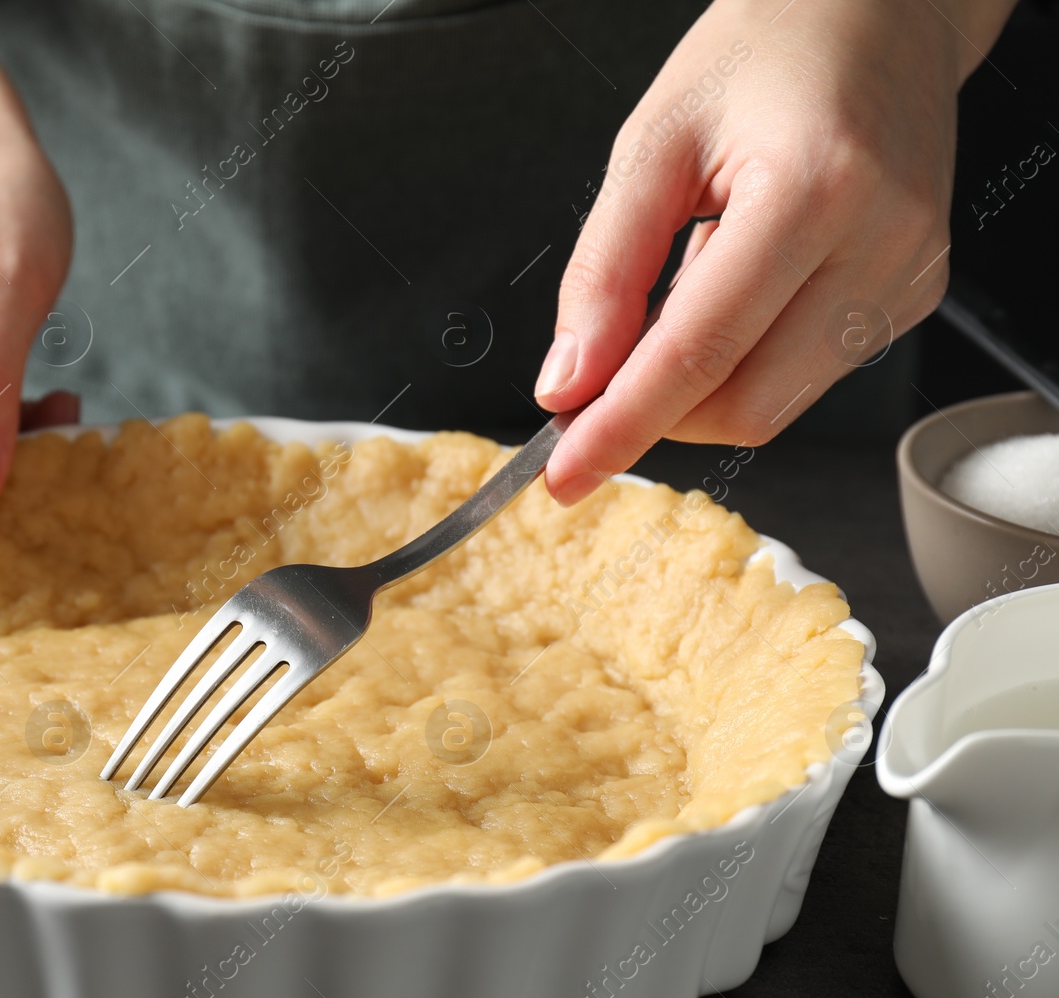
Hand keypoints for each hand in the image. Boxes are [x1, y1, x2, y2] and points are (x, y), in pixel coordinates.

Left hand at [536, 0, 1015, 503]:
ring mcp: (908, 276)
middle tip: (590, 399)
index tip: (563, 472)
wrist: (876, 15)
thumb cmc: (766, 55)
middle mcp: (879, 243)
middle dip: (654, 419)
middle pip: (744, 405)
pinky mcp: (913, 296)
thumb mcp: (651, 146)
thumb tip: (568, 381)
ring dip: (696, 389)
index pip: (698, 353)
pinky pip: (805, 373)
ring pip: (776, 403)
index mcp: (811, 191)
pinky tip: (728, 297)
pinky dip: (741, 363)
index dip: (621, 425)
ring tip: (673, 302)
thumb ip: (604, 272)